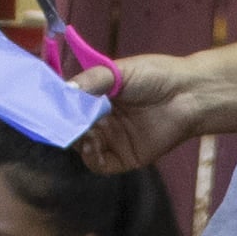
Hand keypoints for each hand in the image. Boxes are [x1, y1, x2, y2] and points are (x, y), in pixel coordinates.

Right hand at [71, 53, 222, 176]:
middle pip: (73, 129)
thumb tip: (64, 91)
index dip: (58, 108)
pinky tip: (92, 145)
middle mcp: (102, 120)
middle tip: (62, 122)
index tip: (47, 106)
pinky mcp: (125, 158)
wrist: (189, 94)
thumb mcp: (118, 71)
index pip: (69, 107)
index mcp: (97, 99)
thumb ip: (91, 81)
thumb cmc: (156, 75)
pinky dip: (91, 158)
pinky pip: (100, 165)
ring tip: (84, 131)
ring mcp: (112, 140)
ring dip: (77, 141)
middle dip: (65, 126)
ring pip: (82, 148)